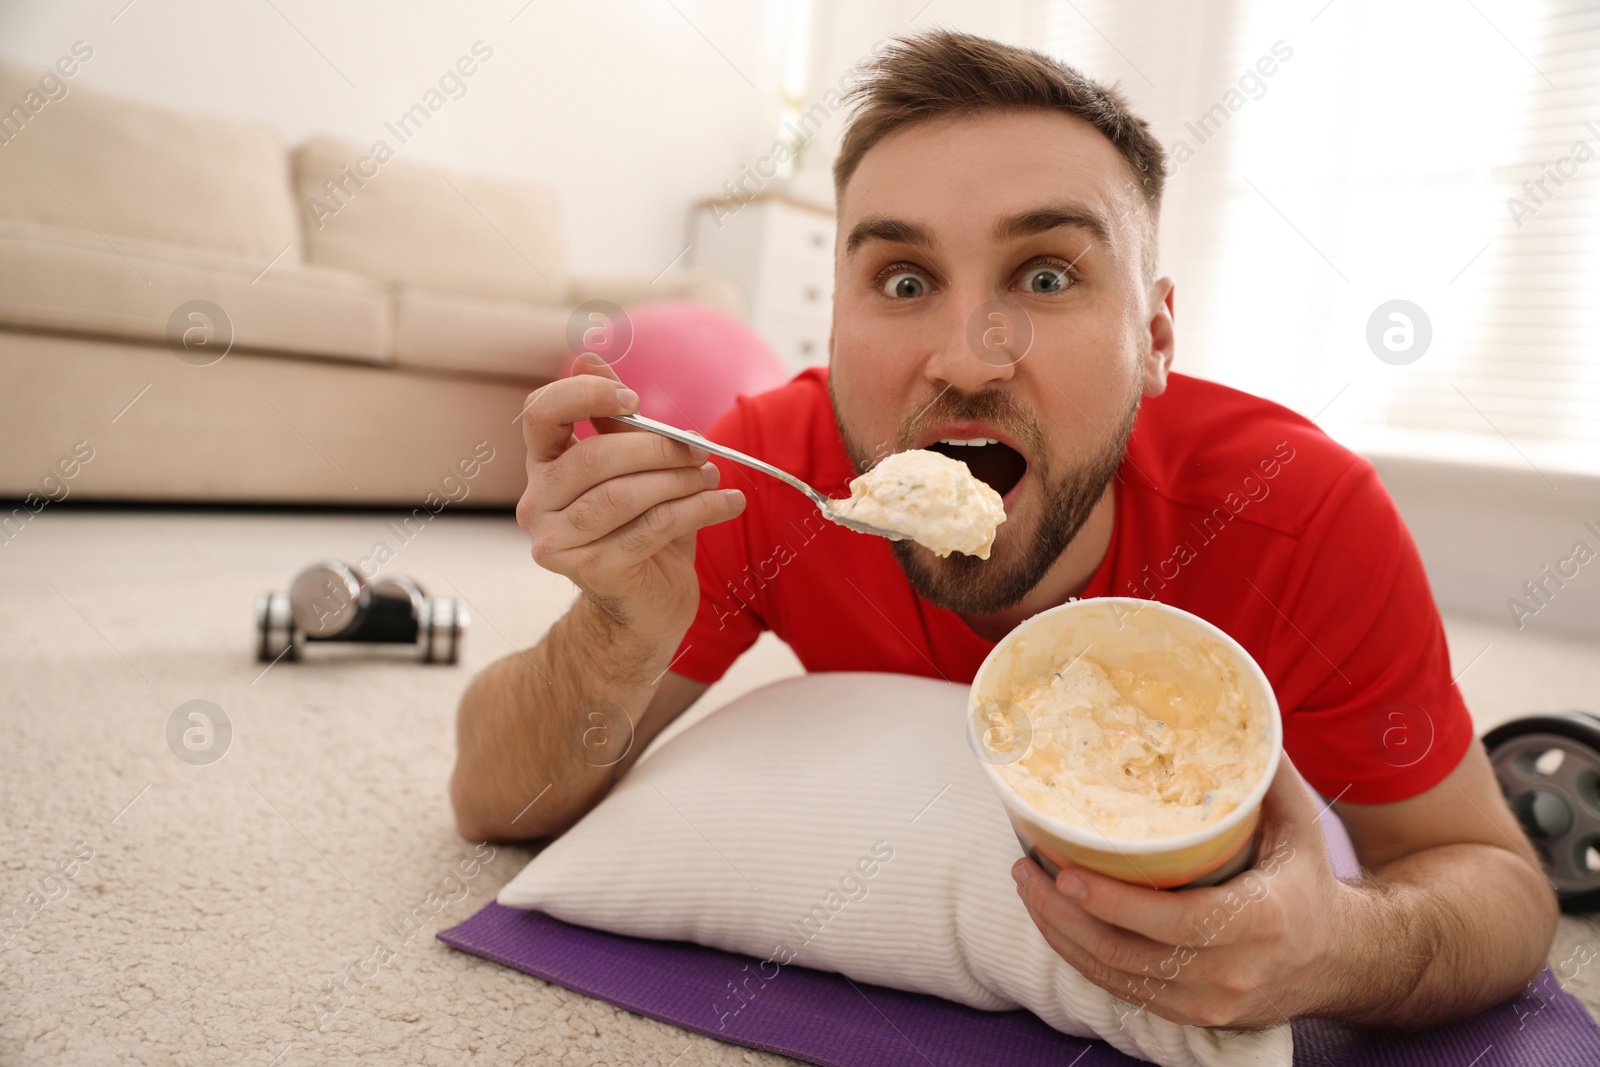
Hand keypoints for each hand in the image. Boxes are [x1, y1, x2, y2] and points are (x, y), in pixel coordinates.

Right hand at [515, 354, 744, 647]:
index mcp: (542, 467)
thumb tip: (586, 355)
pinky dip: (698, 509)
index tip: (635, 402)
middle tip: (699, 448)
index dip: (584, 395)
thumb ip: (613, 420)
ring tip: (712, 475)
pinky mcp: (593, 572)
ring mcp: (558, 542)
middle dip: (654, 447)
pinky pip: (651, 528)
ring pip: (622, 495)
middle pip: (592, 457)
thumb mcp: (631, 468)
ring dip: (678, 480)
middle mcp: (537, 505)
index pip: (540, 412)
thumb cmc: (641, 529)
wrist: (645, 608)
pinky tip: (728, 501)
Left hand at [1011, 759, 1351, 1028]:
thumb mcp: (1301, 826)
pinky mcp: (1193, 1016)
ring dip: (1060, 934)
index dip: (1113, 903)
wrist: (1345, 962)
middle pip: (1127, 953)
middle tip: (1026, 868)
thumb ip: (1266, 773)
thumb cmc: (1311, 882)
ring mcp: (1209, 1002)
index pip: (1174, 922)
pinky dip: (1080, 956)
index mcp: (1259, 921)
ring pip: (1114, 976)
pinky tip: (1056, 920)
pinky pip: (1122, 990)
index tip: (1065, 872)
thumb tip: (1233, 713)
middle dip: (1063, 913)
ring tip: (1028, 886)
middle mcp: (1231, 972)